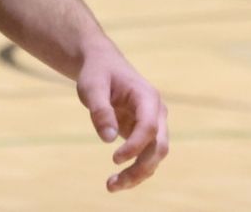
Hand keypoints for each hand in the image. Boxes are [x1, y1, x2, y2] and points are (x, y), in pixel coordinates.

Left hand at [76, 46, 168, 193]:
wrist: (103, 65)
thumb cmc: (97, 73)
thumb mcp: (91, 86)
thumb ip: (100, 110)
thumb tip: (108, 139)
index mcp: (147, 97)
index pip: (149, 126)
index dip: (135, 146)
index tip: (114, 159)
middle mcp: (157, 112)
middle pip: (159, 146)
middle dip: (140, 168)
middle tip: (112, 183)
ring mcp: (154, 124)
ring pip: (155, 156)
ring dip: (137, 174)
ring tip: (111, 186)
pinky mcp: (145, 134)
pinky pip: (146, 157)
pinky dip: (135, 171)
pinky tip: (117, 181)